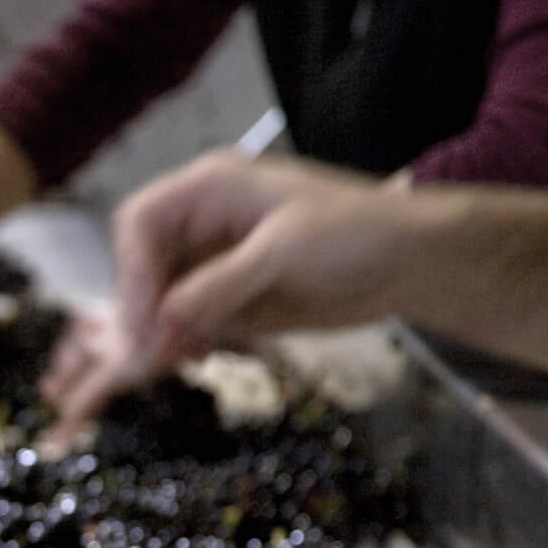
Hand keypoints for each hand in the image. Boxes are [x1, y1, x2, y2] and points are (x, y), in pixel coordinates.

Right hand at [41, 152, 395, 447]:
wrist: (414, 262)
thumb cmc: (356, 232)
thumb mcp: (284, 250)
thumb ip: (219, 284)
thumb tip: (161, 319)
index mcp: (210, 189)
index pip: (140, 222)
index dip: (133, 268)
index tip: (147, 316)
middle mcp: (202, 224)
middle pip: (142, 265)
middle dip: (142, 307)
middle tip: (153, 350)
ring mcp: (214, 263)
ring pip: (159, 298)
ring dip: (160, 331)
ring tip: (178, 358)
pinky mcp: (229, 298)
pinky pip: (186, 322)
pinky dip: (182, 342)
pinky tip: (197, 356)